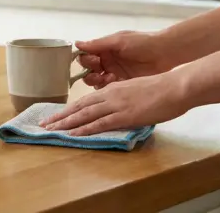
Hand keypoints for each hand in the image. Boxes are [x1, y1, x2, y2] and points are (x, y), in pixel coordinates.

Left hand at [39, 73, 189, 135]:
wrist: (175, 86)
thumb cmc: (162, 89)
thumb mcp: (137, 90)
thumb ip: (125, 99)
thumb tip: (119, 108)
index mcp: (113, 88)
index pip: (86, 100)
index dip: (70, 108)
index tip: (57, 115)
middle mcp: (110, 95)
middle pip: (79, 106)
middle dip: (60, 116)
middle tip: (44, 124)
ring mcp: (116, 105)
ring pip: (84, 114)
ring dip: (66, 122)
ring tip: (51, 130)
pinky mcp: (124, 115)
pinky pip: (100, 123)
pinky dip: (84, 129)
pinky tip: (73, 134)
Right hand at [77, 31, 175, 88]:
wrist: (166, 52)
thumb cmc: (143, 42)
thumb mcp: (119, 40)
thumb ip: (98, 44)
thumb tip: (77, 44)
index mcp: (105, 50)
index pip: (87, 57)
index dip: (85, 60)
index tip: (92, 60)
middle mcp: (108, 62)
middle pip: (89, 71)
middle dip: (90, 73)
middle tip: (98, 71)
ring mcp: (115, 74)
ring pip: (97, 82)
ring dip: (98, 81)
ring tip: (107, 77)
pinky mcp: (124, 85)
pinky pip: (109, 90)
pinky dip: (108, 88)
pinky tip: (114, 82)